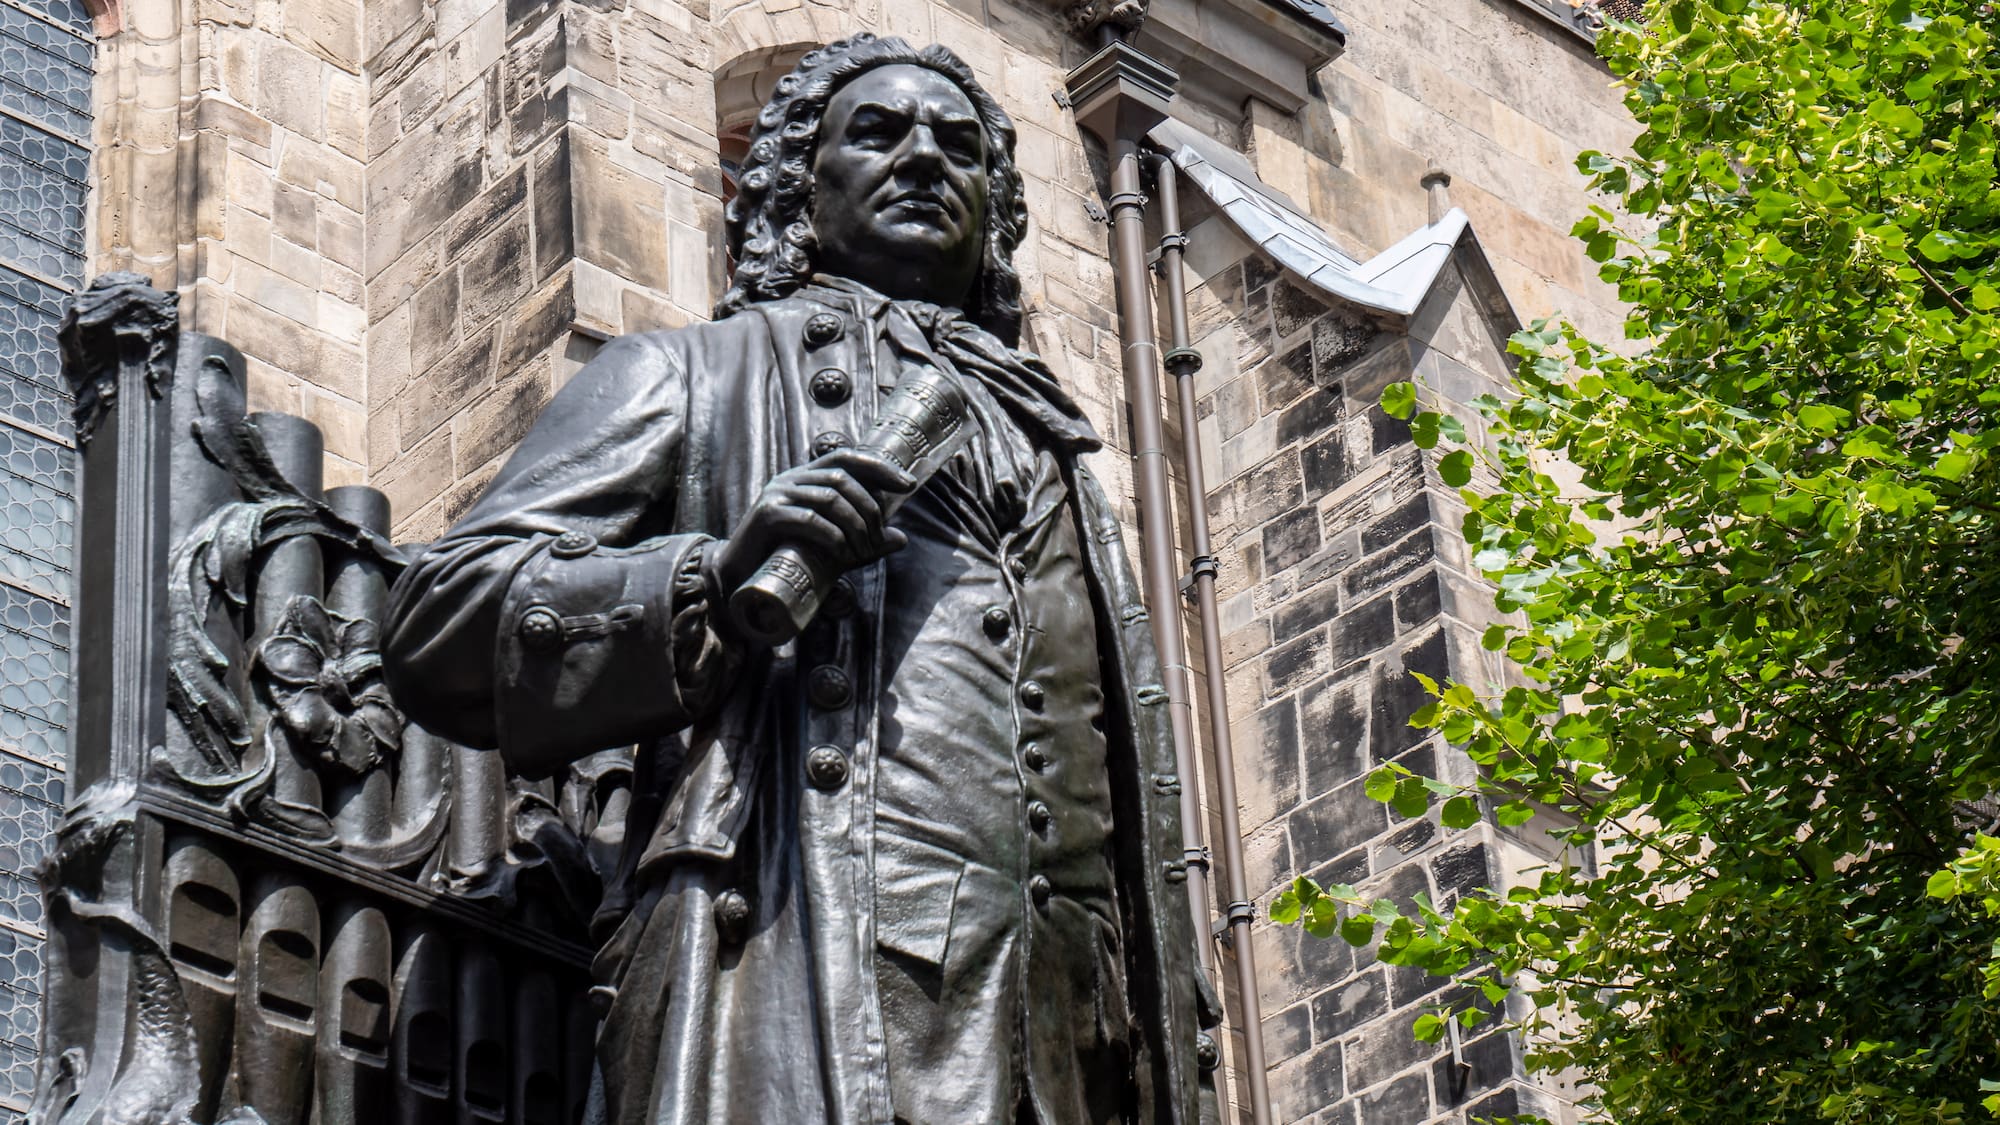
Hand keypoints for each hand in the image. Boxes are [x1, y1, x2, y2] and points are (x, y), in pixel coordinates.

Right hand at [711, 448, 915, 592]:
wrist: (741, 575)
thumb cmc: (790, 557)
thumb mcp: (834, 547)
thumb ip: (865, 541)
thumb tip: (902, 539)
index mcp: (806, 477)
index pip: (848, 458)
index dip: (880, 468)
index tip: (908, 485)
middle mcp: (791, 479)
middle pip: (842, 479)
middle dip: (870, 509)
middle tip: (879, 538)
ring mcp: (777, 495)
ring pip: (829, 498)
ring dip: (855, 525)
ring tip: (863, 550)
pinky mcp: (767, 516)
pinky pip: (808, 519)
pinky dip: (832, 536)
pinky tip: (841, 552)